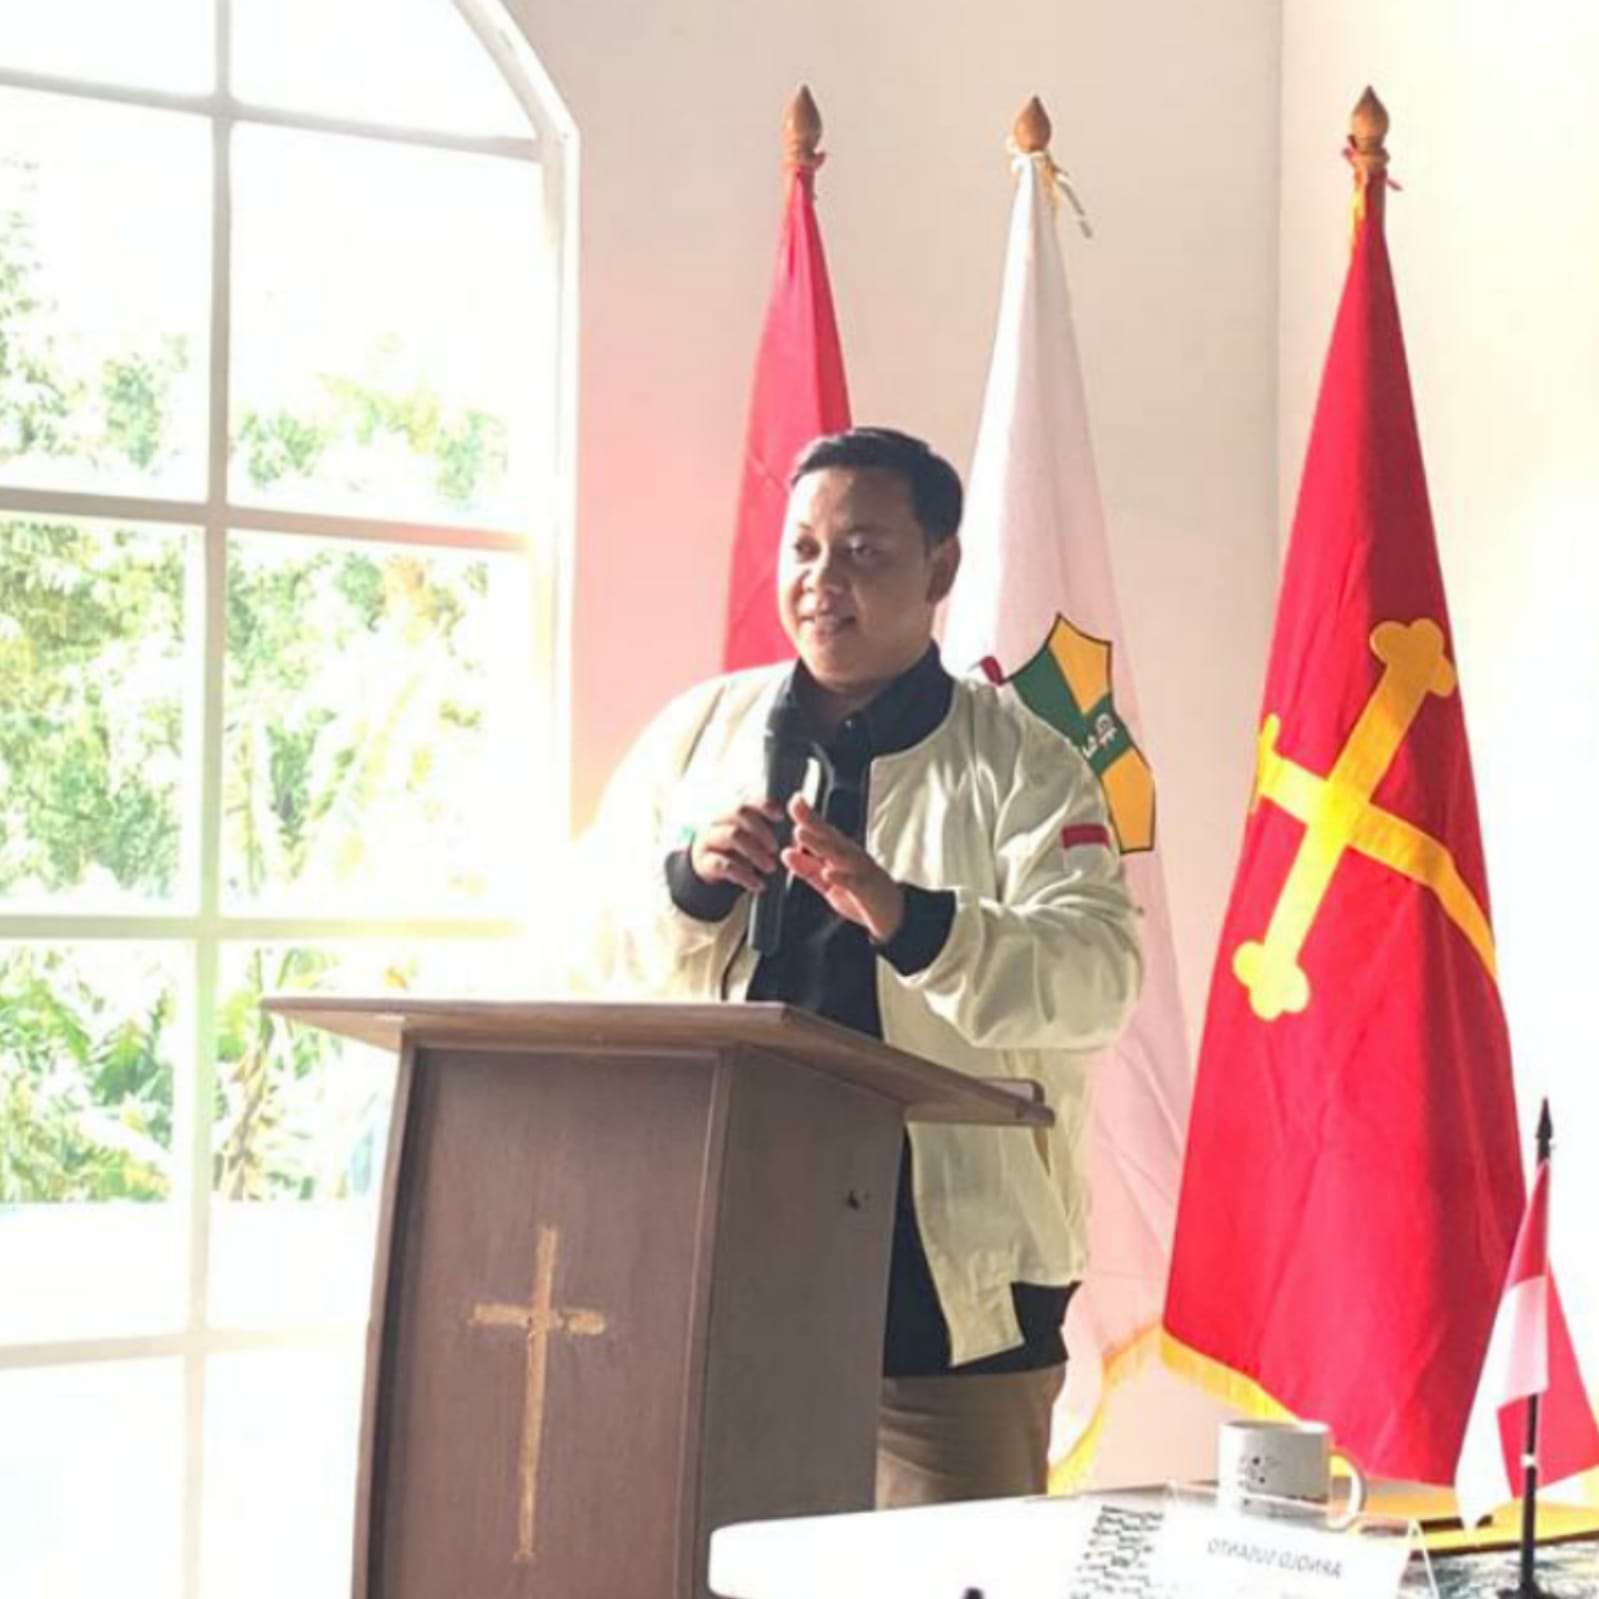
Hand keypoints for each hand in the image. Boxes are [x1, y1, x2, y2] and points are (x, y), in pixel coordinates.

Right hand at [689, 801, 784, 893]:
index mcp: (732, 811)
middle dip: (761, 829)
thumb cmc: (739, 853)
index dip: (765, 805)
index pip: (748, 798)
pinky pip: (724, 865)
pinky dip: (744, 875)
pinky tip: (758, 884)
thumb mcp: (752, 840)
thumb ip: (773, 834)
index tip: (780, 817)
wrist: (710, 874)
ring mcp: (708, 839)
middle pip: (739, 811)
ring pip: (732, 835)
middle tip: (776, 848)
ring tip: (770, 867)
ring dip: (755, 851)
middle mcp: (718, 820)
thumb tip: (801, 832)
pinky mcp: (704, 862)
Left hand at [782, 794, 905, 943]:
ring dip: (819, 844)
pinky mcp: (867, 890)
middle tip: (796, 806)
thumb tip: (785, 853)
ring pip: (838, 855)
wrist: (893, 915)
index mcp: (841, 852)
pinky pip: (853, 883)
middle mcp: (850, 857)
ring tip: (801, 833)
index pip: (822, 832)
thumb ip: (808, 868)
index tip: (794, 799)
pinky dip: (841, 878)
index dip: (808, 816)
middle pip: (829, 837)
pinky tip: (828, 873)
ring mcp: (860, 871)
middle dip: (812, 821)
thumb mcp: (827, 883)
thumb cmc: (859, 895)